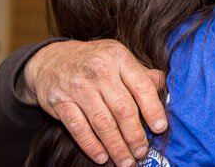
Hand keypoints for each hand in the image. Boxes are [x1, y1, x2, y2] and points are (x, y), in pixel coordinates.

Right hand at [22, 39, 166, 165]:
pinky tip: (102, 157)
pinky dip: (91, 145)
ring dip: (116, 146)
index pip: (141, 86)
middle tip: (142, 151)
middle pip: (122, 108)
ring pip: (102, 122)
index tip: (160, 128)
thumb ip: (140, 73)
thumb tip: (164, 86)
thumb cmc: (93, 60)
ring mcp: (78, 86)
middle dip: (134, 134)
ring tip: (126, 161)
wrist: (51, 60)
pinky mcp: (60, 102)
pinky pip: (79, 128)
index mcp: (119, 57)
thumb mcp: (118, 57)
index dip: (153, 109)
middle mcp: (99, 70)